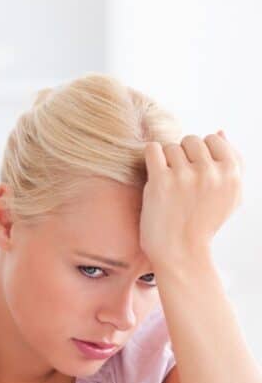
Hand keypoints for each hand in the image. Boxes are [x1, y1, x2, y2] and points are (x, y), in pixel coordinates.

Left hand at [140, 131, 241, 268]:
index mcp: (231, 172)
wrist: (180, 252)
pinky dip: (151, 157)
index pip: (213, 138)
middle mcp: (210, 171)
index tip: (195, 171)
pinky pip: (152, 150)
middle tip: (179, 178)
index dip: (201, 152)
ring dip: (165, 161)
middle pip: (190, 140)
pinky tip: (153, 172)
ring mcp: (185, 175)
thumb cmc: (204, 223)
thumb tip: (220, 131)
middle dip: (183, 155)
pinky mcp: (161, 181)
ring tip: (168, 182)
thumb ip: (232, 162)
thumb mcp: (231, 195)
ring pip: (171, 146)